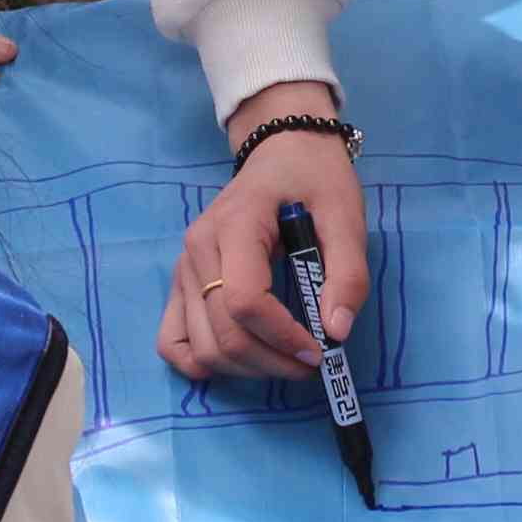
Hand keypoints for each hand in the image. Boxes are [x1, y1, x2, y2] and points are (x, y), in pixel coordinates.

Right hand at [162, 114, 363, 385]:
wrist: (282, 151)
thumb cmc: (314, 180)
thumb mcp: (346, 217)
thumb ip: (347, 274)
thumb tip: (336, 333)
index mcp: (236, 226)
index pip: (245, 300)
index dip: (283, 336)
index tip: (320, 349)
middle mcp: (197, 251)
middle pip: (221, 334)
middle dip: (271, 362)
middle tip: (312, 362)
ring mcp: (183, 270)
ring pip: (200, 348)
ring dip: (245, 370)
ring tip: (285, 360)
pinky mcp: (181, 284)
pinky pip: (173, 341)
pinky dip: (202, 363)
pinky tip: (241, 361)